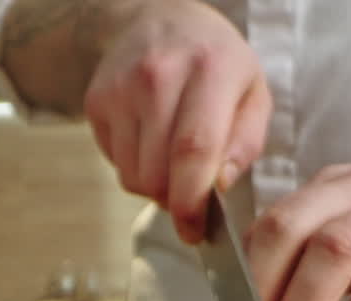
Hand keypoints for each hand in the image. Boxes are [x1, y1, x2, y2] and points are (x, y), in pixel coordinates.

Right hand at [83, 0, 270, 241]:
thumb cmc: (217, 64)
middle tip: (192, 197)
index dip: (192, 202)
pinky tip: (151, 142)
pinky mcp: (96, 101)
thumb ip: (246, 143)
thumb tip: (219, 185)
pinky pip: (115, 163)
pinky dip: (135, 168)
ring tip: (173, 163)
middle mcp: (159, 76)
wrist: (162, 19)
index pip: (193, 151)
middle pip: (157, 174)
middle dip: (176, 202)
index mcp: (210, 71)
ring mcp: (121, 88)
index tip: (194, 230)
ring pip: (132, 177)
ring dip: (155, 187)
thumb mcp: (254, 93)